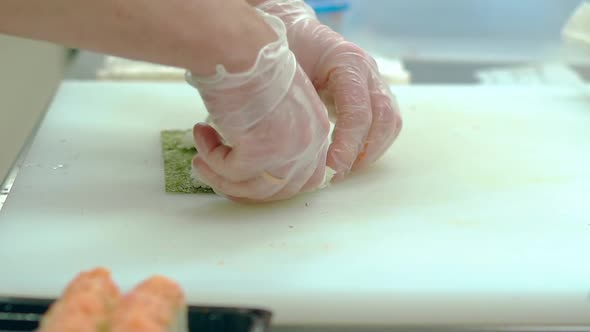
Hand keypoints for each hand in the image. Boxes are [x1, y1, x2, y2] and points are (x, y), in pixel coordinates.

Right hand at [186, 10, 330, 202]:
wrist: (242, 48)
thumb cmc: (255, 66)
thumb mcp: (281, 105)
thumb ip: (279, 133)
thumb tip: (252, 156)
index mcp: (317, 131)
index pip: (305, 179)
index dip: (272, 184)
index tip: (246, 176)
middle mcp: (308, 146)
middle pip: (278, 191)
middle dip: (243, 187)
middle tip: (215, 170)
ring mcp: (286, 152)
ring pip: (252, 189)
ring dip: (220, 176)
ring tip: (200, 160)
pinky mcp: (258, 153)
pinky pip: (228, 172)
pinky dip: (210, 157)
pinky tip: (201, 133)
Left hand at [256, 0, 402, 180]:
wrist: (294, 30)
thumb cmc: (286, 47)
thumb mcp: (287, 68)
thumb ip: (299, 99)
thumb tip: (303, 145)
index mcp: (348, 61)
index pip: (359, 108)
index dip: (348, 142)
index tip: (332, 166)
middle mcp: (369, 71)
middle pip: (384, 117)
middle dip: (363, 151)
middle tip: (337, 173)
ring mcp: (374, 82)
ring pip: (390, 122)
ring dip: (372, 151)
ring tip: (344, 169)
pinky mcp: (372, 93)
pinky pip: (385, 123)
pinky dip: (372, 144)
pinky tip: (350, 158)